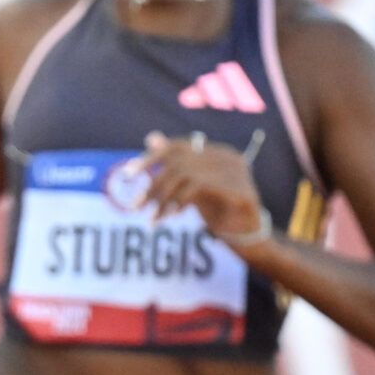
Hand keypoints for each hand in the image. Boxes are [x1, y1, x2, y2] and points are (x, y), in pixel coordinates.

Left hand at [136, 130, 270, 247]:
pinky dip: (179, 202)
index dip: (151, 158)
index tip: (127, 175)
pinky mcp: (241, 191)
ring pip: (184, 176)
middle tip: (134, 206)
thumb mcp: (191, 187)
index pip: (178, 147)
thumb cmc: (218, 211)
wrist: (247, 237)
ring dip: (162, 200)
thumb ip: (174, 166)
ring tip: (152, 220)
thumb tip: (151, 137)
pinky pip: (199, 188)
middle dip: (152, 186)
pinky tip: (172, 216)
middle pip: (177, 163)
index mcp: (216, 153)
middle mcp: (227, 157)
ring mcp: (236, 172)